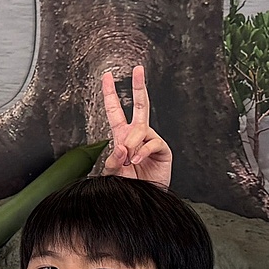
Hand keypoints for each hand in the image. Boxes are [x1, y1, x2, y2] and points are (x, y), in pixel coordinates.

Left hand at [101, 66, 170, 186]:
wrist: (143, 199)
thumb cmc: (128, 185)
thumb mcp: (113, 172)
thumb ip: (113, 160)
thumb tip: (120, 146)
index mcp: (122, 134)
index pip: (115, 110)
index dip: (110, 93)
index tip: (106, 77)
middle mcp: (137, 134)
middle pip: (140, 105)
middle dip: (138, 86)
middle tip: (138, 69)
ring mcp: (150, 140)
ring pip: (140, 129)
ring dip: (131, 144)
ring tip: (129, 160)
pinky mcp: (162, 149)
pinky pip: (151, 143)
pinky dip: (142, 152)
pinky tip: (137, 160)